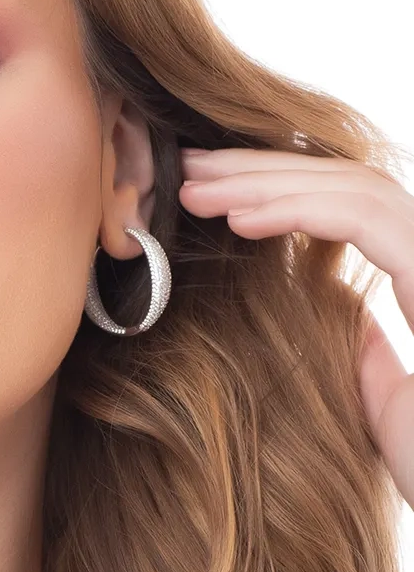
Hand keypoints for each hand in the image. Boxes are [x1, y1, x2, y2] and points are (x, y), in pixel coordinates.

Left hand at [179, 147, 413, 508]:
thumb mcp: (384, 402)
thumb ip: (368, 349)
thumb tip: (340, 308)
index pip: (351, 208)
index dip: (278, 189)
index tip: (211, 194)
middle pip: (348, 183)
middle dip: (260, 169)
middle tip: (187, 169)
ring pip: (355, 187)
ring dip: (264, 181)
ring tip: (193, 189)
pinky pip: (365, 219)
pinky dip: (296, 210)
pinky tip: (238, 218)